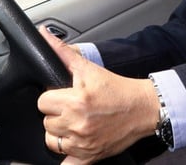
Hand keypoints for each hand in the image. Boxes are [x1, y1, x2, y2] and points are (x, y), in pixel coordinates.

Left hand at [37, 26, 159, 162]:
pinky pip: (67, 164)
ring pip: (52, 142)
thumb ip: (62, 52)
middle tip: (70, 108)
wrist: (143, 108)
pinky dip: (67, 158)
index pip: (42, 103)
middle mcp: (77, 125)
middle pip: (46, 122)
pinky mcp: (90, 157)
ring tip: (72, 123)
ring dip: (58, 133)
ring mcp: (83, 144)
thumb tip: (44, 35)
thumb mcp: (89, 68)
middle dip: (55, 114)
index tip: (60, 95)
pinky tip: (72, 146)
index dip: (50, 97)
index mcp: (75, 102)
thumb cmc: (116, 89)